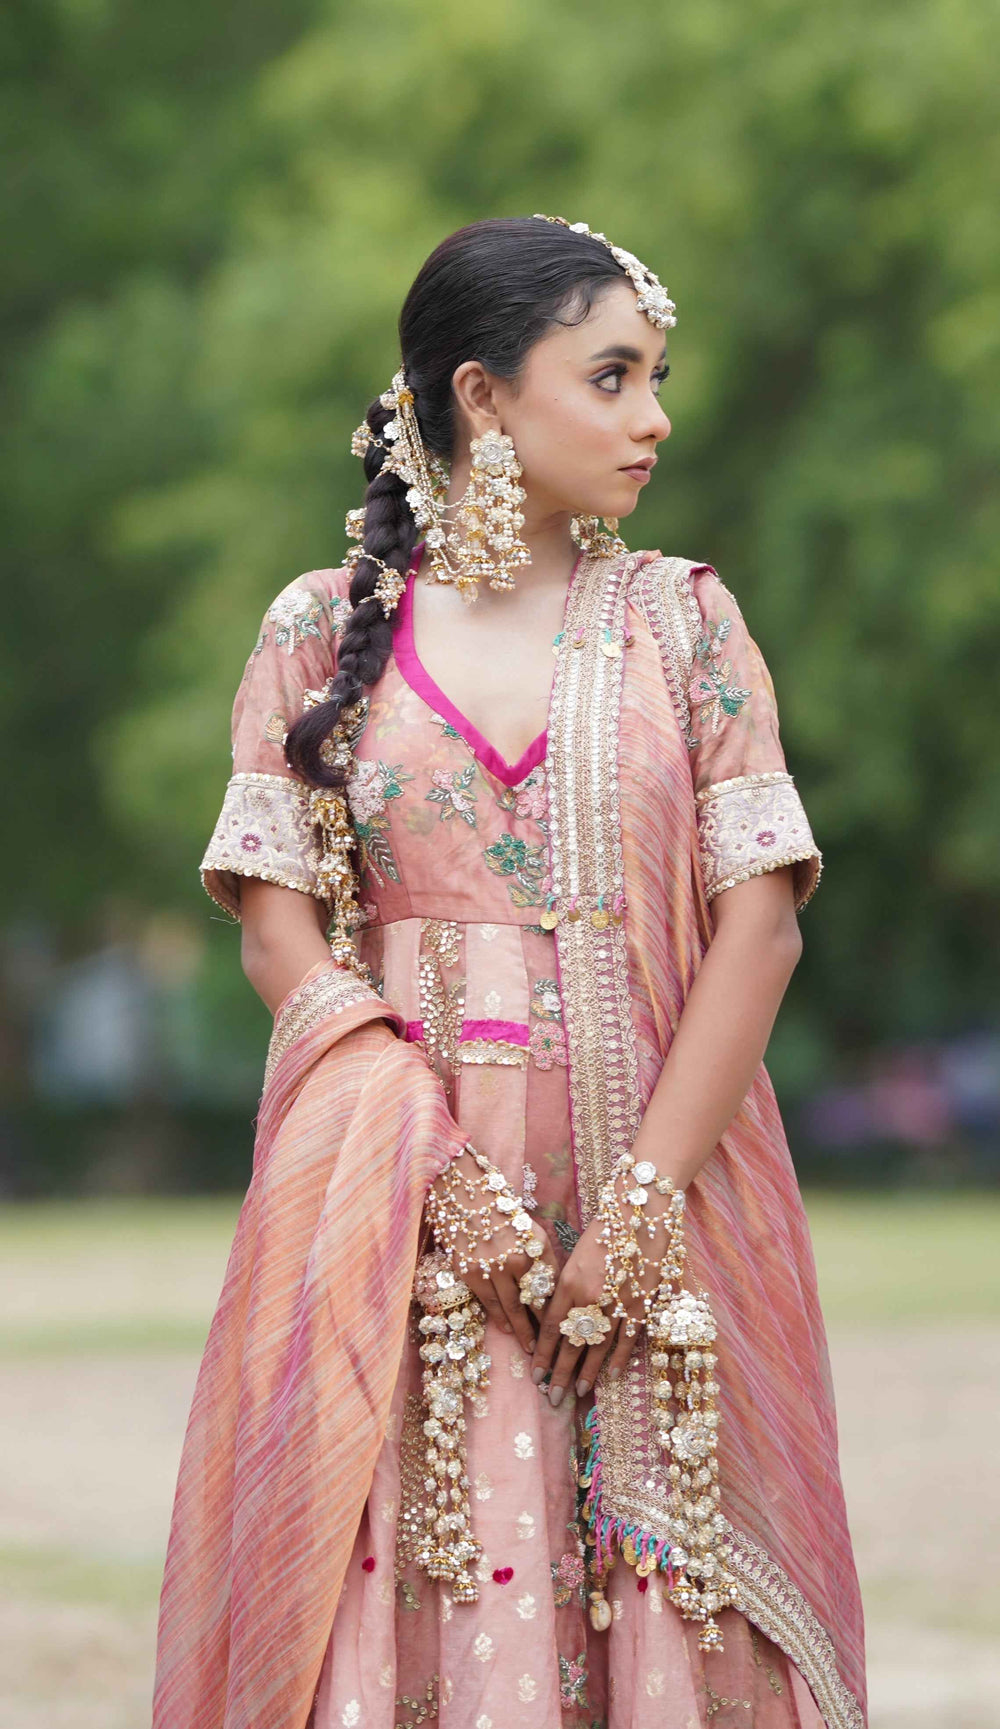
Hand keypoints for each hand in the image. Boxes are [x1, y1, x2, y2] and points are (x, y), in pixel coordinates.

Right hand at [425, 1143, 558, 1359]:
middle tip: (554, 1353)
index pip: (555, 1288)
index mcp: (539, 1247)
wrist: (466, 1196)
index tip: (569, 1329)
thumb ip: (544, 1259)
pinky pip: (491, 1303)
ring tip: (532, 1349)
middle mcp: (520, 1259)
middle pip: (537, 1303)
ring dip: (524, 1331)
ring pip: (514, 1308)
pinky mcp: (473, 1273)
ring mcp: (495, 1268)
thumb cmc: (503, 1213)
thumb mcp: (533, 1231)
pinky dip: (501, 1319)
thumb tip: (555, 1291)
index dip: (562, 1311)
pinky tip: (508, 1330)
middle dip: (547, 1330)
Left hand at [531, 1157, 682, 1405]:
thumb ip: (567, 1288)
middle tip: (551, 1397)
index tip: (534, 1375)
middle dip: (558, 1373)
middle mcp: (590, 1298)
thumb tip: (558, 1317)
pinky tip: (610, 1376)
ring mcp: (616, 1305)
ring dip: (586, 1373)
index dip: (542, 1354)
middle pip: (570, 1345)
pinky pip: (627, 1340)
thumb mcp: (575, 1257)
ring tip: (576, 1392)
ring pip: (597, 1348)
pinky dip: (618, 1360)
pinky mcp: (641, 1305)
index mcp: (569, 1283)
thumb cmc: (604, 1229)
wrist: (640, 1211)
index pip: (550, 1328)